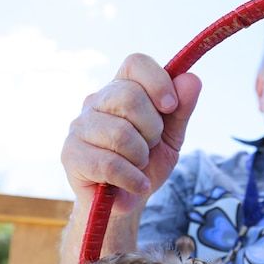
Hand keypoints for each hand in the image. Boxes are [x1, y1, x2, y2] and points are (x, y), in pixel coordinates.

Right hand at [61, 53, 201, 214]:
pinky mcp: (71, 155)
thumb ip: (182, 109)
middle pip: (129, 97)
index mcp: (122, 89)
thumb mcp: (172, 136)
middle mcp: (96, 102)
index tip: (170, 107)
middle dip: (152, 129)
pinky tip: (135, 184)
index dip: (157, 82)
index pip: (135, 63)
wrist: (127, 199)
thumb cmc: (147, 163)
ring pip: (121, 133)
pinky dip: (132, 178)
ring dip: (141, 157)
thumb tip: (192, 79)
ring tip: (138, 166)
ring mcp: (80, 127)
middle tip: (150, 146)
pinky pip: (109, 163)